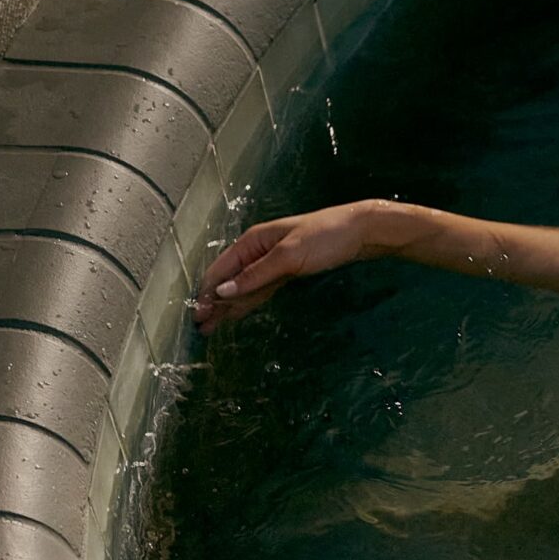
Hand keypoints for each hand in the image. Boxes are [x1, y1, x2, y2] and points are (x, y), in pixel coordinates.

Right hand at [191, 201, 379, 333]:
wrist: (361, 231)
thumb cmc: (325, 237)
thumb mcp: (288, 256)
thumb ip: (255, 275)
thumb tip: (222, 291)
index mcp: (253, 241)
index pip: (220, 269)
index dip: (207, 292)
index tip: (197, 315)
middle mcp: (258, 251)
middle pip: (229, 280)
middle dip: (214, 302)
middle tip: (201, 328)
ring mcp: (272, 262)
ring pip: (243, 286)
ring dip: (227, 305)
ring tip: (212, 327)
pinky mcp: (286, 271)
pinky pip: (260, 288)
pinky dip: (246, 301)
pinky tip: (236, 313)